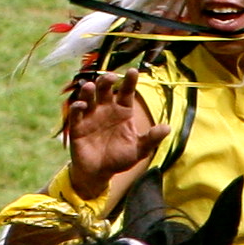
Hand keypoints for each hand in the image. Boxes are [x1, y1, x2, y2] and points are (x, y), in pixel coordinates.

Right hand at [61, 71, 168, 195]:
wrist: (100, 173)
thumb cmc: (120, 158)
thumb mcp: (139, 150)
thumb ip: (151, 139)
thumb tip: (167, 128)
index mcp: (122, 111)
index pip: (127, 92)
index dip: (130, 81)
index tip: (133, 71)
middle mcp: (106, 109)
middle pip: (105, 89)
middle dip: (106, 81)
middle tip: (111, 77)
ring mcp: (91, 116)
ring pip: (89, 97)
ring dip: (89, 90)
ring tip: (90, 86)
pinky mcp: (78, 126)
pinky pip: (76, 114)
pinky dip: (77, 107)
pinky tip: (81, 105)